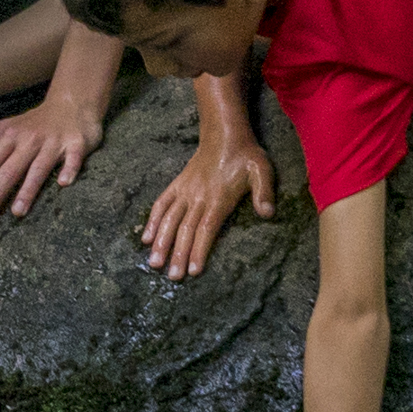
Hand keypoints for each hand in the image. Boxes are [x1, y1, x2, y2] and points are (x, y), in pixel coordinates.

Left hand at [0, 94, 102, 218]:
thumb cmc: (33, 123)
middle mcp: (29, 140)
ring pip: (38, 168)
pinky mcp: (76, 144)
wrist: (71, 104)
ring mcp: (53, 142)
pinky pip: (73, 158)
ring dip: (27, 190)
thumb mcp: (4, 129)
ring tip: (17, 212)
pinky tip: (64, 183)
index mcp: (9, 137)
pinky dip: (69, 169)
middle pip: (9, 169)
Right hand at [143, 135, 272, 277]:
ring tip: (154, 263)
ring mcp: (185, 190)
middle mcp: (198, 196)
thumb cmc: (246, 155)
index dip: (200, 249)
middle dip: (178, 254)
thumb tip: (267, 214)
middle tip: (173, 277)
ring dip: (161, 242)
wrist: (225, 134)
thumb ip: (264, 193)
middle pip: (186, 229)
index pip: (206, 228)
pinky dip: (152, 220)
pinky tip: (145, 238)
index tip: (194, 270)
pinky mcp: (177, 185)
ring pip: (170, 219)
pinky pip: (161, 203)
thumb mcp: (262, 170)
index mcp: (219, 197)